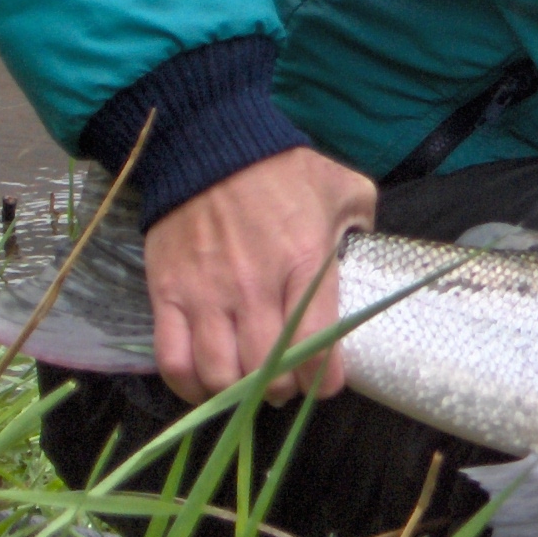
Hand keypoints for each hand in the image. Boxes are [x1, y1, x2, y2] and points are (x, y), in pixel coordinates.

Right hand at [142, 147, 375, 404]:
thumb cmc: (281, 169)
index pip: (317, 345)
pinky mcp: (166, 294)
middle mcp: (254, 285)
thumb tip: (371, 255)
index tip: (326, 383)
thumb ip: (365, 224)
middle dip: (284, 389)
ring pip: (219, 374)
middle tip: (287, 382)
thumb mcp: (342, 188)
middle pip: (267, 371)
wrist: (207, 144)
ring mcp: (205, 293)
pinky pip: (173, 361)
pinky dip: (188, 385)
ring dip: (238, 392)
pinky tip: (206, 384)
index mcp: (304, 261)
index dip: (325, 380)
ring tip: (249, 384)